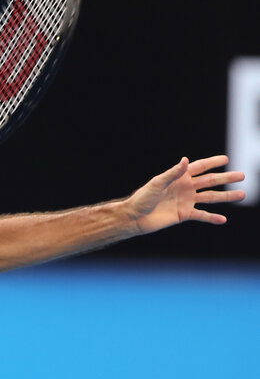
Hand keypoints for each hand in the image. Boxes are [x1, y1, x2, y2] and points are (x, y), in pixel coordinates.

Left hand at [125, 155, 244, 233]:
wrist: (136, 217)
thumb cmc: (143, 197)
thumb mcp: (157, 183)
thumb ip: (173, 173)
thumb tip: (185, 160)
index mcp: (179, 177)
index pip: (199, 167)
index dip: (212, 162)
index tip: (226, 158)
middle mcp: (185, 188)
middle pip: (210, 181)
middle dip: (226, 178)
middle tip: (242, 175)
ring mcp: (186, 201)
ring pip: (210, 197)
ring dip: (226, 196)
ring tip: (241, 194)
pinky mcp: (184, 214)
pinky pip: (201, 215)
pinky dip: (212, 218)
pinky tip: (223, 219)